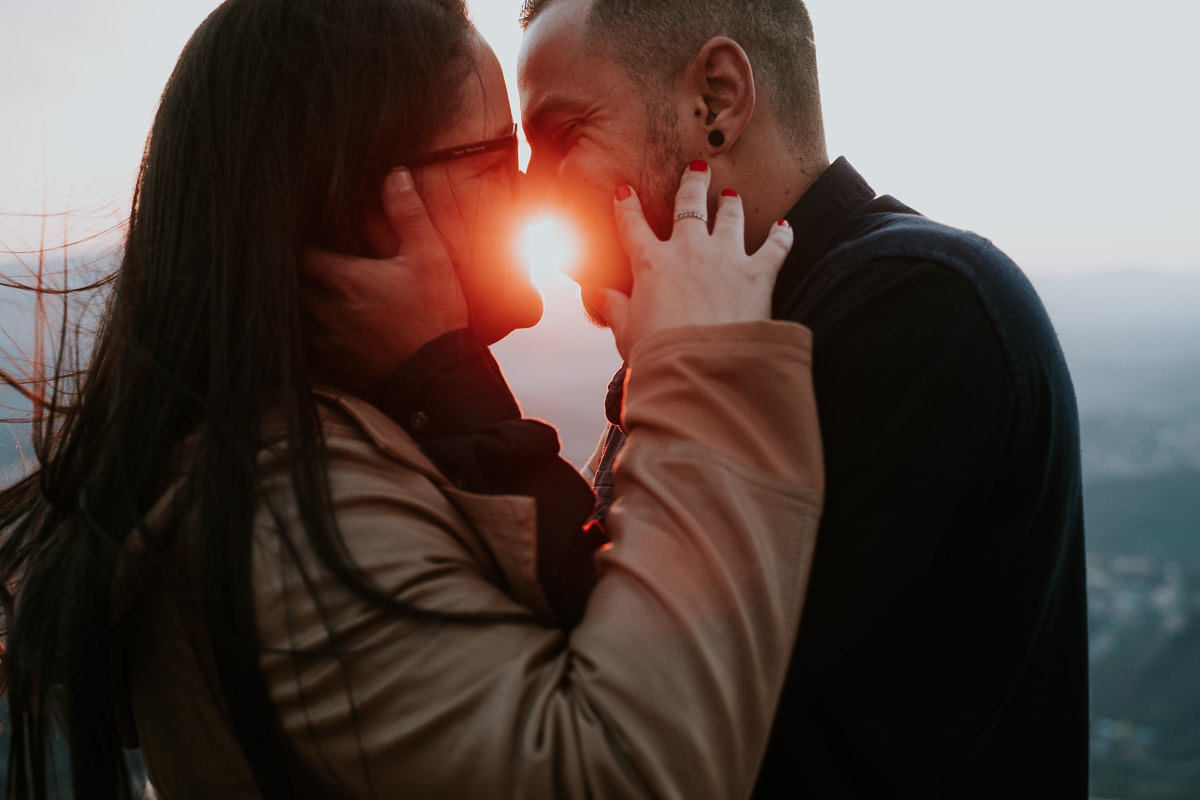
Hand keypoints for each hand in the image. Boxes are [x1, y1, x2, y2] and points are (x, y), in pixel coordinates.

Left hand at [300, 168, 467, 395]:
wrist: (439, 376)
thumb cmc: (435, 316)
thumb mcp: (428, 256)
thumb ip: (406, 213)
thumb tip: (394, 175)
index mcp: (342, 279)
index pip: (299, 252)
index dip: (303, 243)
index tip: (314, 238)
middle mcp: (324, 310)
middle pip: (290, 283)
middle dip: (297, 272)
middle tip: (311, 264)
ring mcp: (325, 342)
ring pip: (292, 316)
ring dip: (300, 304)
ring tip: (315, 294)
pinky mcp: (332, 366)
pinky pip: (304, 348)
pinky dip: (307, 336)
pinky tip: (324, 329)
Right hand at [584, 163, 792, 360]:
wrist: (703, 366)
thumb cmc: (659, 354)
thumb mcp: (626, 332)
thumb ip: (613, 307)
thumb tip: (597, 292)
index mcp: (651, 264)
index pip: (633, 226)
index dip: (627, 206)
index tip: (625, 191)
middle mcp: (689, 251)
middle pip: (689, 206)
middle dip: (693, 183)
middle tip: (698, 168)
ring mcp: (726, 258)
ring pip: (730, 217)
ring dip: (731, 204)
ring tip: (732, 194)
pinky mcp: (758, 274)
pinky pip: (775, 247)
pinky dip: (781, 236)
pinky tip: (784, 226)